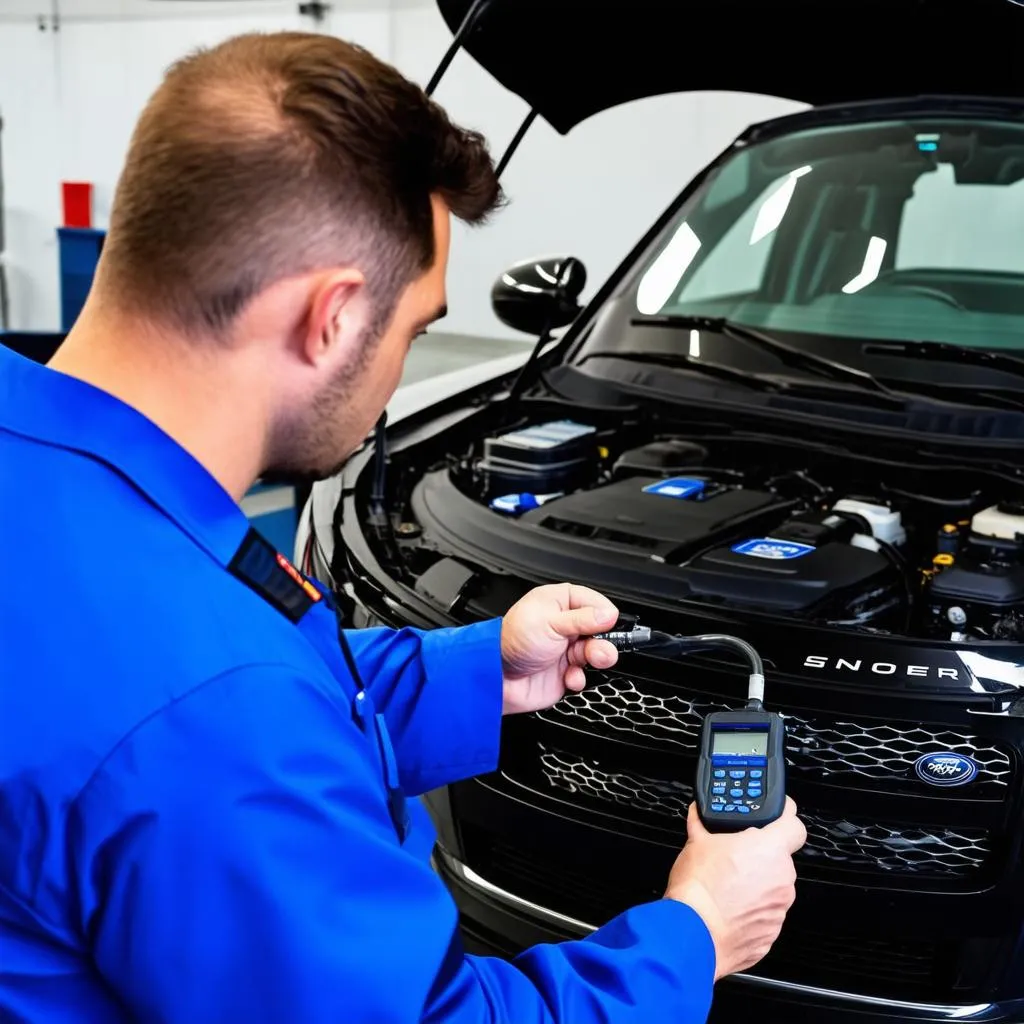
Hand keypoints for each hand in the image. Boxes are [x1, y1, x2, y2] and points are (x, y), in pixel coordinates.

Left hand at [500, 584, 619, 714]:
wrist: (497, 678)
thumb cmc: (512, 642)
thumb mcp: (550, 623)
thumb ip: (582, 619)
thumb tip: (608, 614)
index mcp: (557, 603)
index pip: (592, 602)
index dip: (603, 612)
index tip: (609, 622)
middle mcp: (563, 625)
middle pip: (598, 629)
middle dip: (603, 639)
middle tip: (601, 646)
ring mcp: (564, 649)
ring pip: (595, 652)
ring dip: (597, 657)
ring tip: (594, 660)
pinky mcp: (563, 672)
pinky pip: (583, 675)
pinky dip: (579, 678)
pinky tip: (569, 676)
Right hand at [666, 798, 805, 979]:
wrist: (695, 932)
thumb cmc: (699, 887)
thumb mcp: (695, 842)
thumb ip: (703, 824)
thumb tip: (699, 815)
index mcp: (769, 848)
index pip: (794, 824)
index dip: (784, 820)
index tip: (773, 820)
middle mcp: (782, 878)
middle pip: (781, 860)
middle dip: (761, 857)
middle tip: (735, 858)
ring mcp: (780, 909)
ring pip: (774, 889)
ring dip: (756, 885)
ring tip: (727, 888)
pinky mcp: (771, 934)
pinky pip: (766, 915)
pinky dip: (752, 911)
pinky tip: (729, 909)